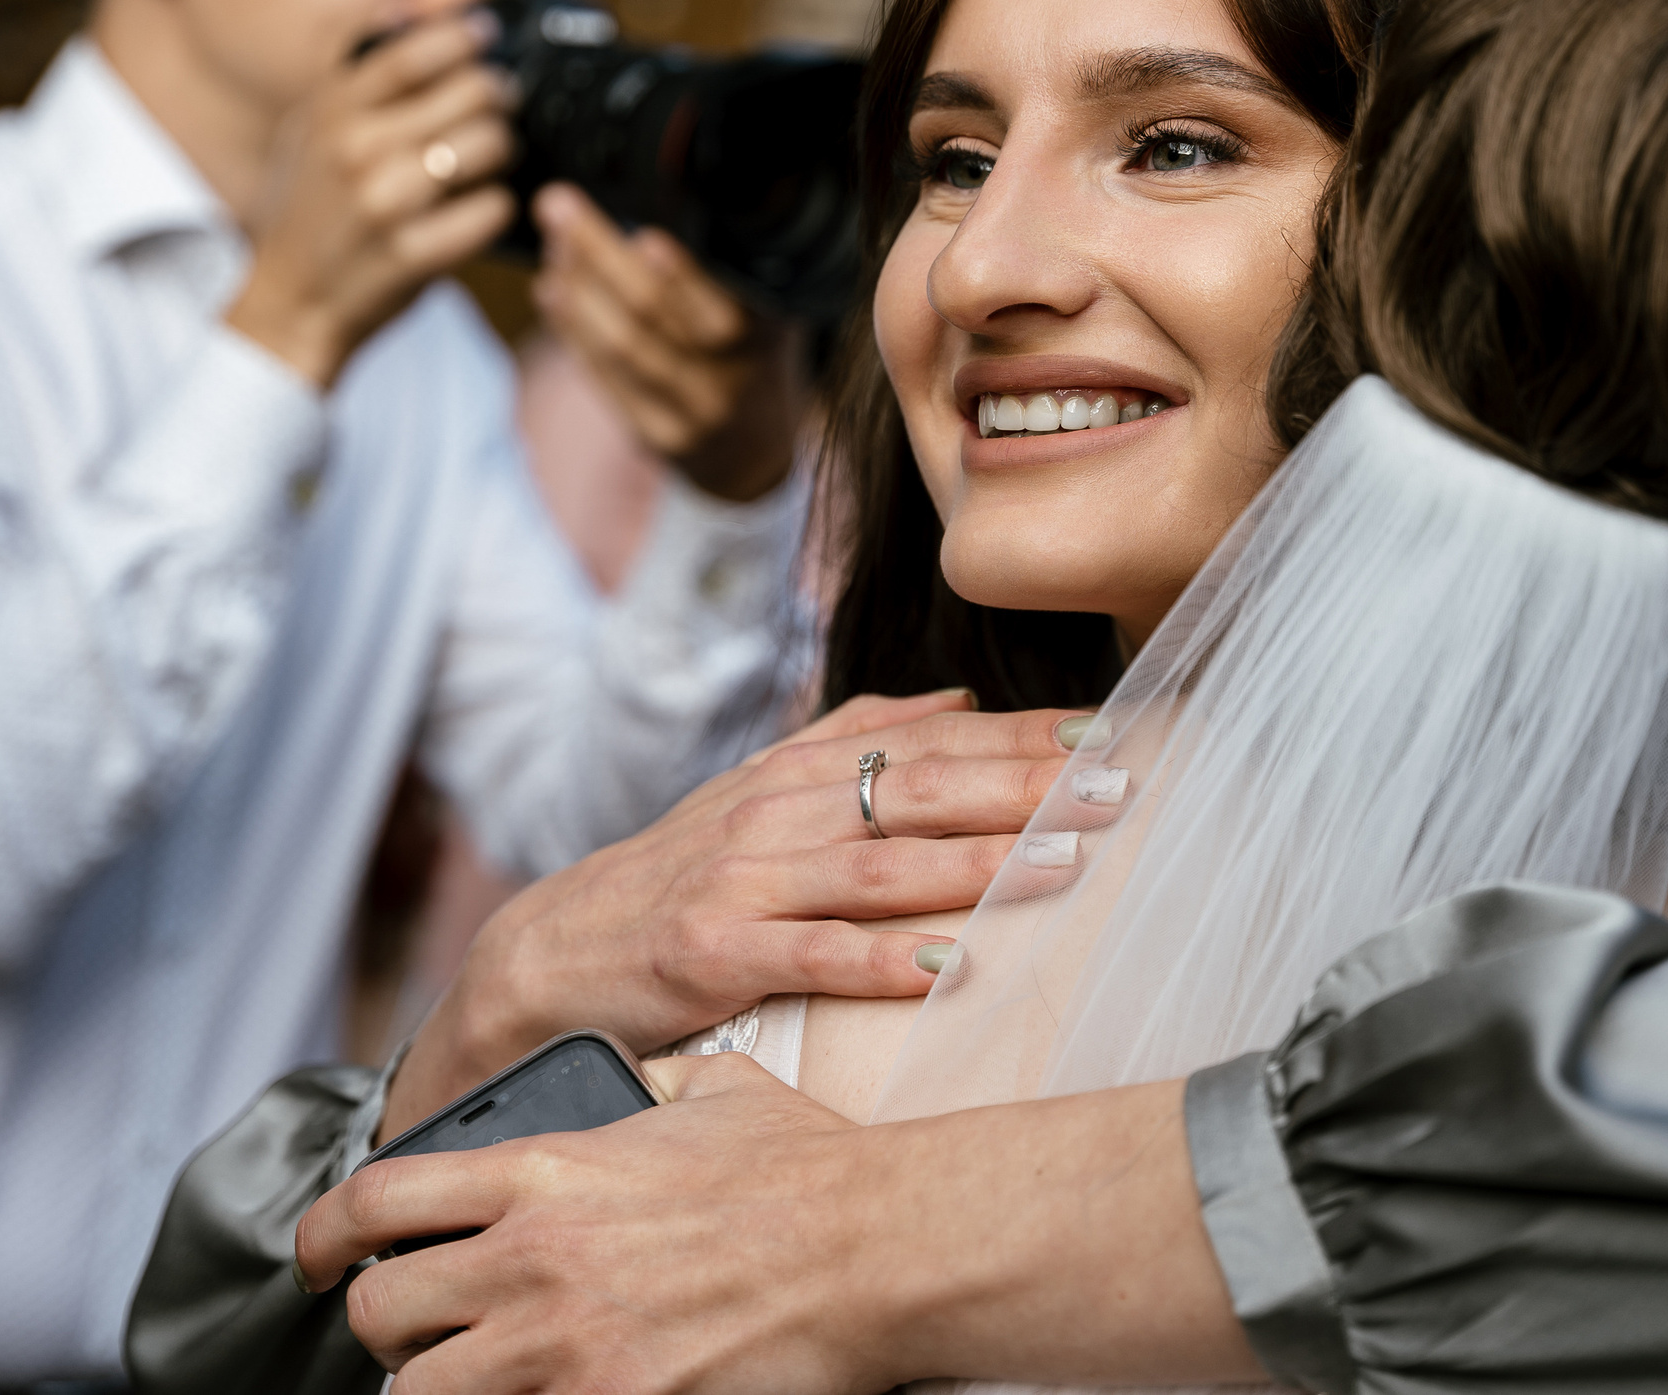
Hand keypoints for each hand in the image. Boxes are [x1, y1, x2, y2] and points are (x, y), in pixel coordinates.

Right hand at [227, 13, 516, 388]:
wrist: (289, 302)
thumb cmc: (309, 209)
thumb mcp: (312, 126)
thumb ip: (356, 65)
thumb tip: (410, 2)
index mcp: (332, 111)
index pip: (412, 52)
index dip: (461, 35)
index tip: (486, 32)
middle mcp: (356, 150)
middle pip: (470, 93)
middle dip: (497, 96)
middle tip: (499, 104)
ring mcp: (386, 204)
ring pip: (490, 146)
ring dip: (503, 150)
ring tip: (491, 158)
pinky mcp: (414, 255)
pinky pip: (491, 210)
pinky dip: (497, 206)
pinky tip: (480, 208)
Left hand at [301, 1058, 1258, 1392]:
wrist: (878, 1246)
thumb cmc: (809, 1169)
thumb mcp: (712, 1090)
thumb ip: (647, 1083)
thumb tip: (633, 1078)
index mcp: (543, 1168)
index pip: (375, 1200)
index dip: (322, 1237)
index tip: (318, 1260)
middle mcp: (533, 1258)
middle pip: (382, 1314)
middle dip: (389, 1331)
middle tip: (418, 1336)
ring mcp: (564, 1348)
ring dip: (439, 1391)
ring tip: (479, 1381)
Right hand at [378, 690, 1076, 1139]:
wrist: (550, 954)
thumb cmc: (673, 875)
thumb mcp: (759, 791)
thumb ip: (855, 739)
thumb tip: (958, 698)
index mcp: (797, 773)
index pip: (928, 743)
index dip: (1020, 736)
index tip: (1111, 731)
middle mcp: (776, 813)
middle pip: (916, 789)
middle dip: (1024, 786)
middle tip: (1117, 786)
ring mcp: (742, 881)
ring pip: (875, 867)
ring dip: (974, 865)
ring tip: (1060, 864)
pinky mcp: (711, 953)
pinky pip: (807, 957)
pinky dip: (877, 961)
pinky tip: (945, 970)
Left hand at [531, 183, 803, 502]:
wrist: (754, 445)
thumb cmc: (752, 351)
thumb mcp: (766, 304)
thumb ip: (729, 264)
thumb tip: (664, 192)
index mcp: (767, 330)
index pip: (723, 301)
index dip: (683, 275)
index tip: (643, 235)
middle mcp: (734, 374)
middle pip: (656, 316)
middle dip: (600, 255)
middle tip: (557, 206)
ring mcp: (695, 410)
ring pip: (625, 347)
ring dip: (579, 291)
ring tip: (552, 246)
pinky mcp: (658, 434)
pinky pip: (608, 379)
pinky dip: (576, 332)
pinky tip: (553, 293)